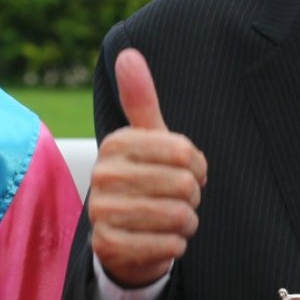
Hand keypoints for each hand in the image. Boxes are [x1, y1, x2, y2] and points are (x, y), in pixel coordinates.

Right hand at [88, 48, 207, 287]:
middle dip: (192, 196)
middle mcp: (102, 174)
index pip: (183, 151)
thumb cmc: (144, 178)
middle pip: (184, 184)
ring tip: (171, 218)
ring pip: (179, 216)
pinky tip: (162, 239)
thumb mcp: (146, 137)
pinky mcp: (108, 246)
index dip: (197, 165)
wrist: (122, 236)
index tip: (187, 170)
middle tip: (178, 198)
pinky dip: (176, 245)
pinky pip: (169, 246)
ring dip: (186, 222)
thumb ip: (140, 97)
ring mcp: (102, 211)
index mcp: (116, 143)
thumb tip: (128, 53)